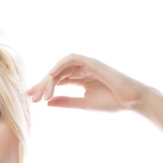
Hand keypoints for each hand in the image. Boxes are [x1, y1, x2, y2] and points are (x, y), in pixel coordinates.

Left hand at [28, 54, 146, 110]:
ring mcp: (86, 65)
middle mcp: (80, 70)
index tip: (31, 99)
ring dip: (49, 79)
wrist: (131, 100)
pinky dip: (61, 64)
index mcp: (78, 79)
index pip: (56, 81)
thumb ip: (65, 101)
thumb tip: (47, 104)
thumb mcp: (83, 103)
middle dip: (42, 85)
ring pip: (61, 68)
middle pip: (55, 74)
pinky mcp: (92, 62)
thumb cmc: (111, 101)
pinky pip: (73, 58)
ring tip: (42, 93)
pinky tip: (51, 75)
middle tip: (32, 97)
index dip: (43, 88)